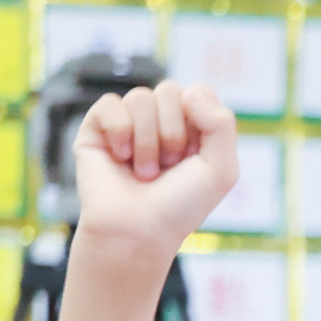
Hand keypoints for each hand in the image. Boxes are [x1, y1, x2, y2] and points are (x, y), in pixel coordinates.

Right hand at [68, 79, 240, 260]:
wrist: (137, 230)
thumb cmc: (180, 206)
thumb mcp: (222, 169)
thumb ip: (222, 124)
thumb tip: (190, 90)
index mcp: (192, 127)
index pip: (199, 92)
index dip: (199, 120)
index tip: (195, 154)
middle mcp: (160, 121)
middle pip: (171, 90)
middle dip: (173, 132)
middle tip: (168, 166)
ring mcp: (129, 122)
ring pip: (140, 97)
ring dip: (147, 141)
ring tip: (144, 172)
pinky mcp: (97, 127)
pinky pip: (110, 103)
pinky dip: (119, 131)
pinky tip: (120, 157)